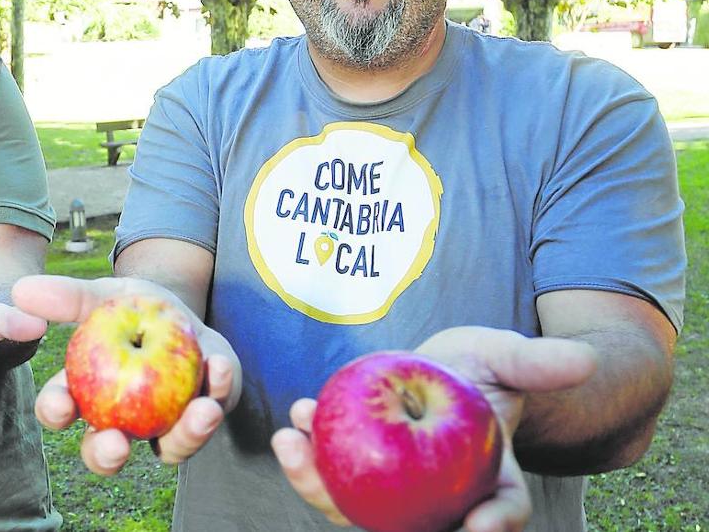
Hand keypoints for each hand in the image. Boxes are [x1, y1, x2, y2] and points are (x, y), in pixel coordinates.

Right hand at [11, 274, 239, 475]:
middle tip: (114, 444)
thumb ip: (70, 296)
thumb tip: (21, 289)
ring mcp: (163, 428)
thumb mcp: (107, 297)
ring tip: (200, 412)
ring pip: (168, 449)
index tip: (61, 402)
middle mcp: (121, 422)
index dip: (55, 410)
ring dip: (186, 435)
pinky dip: (218, 392)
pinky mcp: (201, 420)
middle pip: (105, 452)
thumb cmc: (135, 309)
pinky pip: (209, 417)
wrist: (183, 313)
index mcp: (86, 394)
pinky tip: (218, 368)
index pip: (61, 409)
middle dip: (106, 455)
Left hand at [271, 327, 596, 531]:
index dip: (492, 525)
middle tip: (332, 486)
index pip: (501, 512)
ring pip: (357, 505)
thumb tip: (582, 360)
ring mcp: (398, 491)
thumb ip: (539, 363)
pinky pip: (334, 470)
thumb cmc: (487, 366)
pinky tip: (296, 417)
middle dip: (367, 516)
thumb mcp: (513, 359)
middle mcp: (443, 500)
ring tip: (291, 442)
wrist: (449, 368)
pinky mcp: (363, 470)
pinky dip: (311, 451)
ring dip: (316, 482)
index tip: (475, 525)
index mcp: (493, 485)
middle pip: (410, 526)